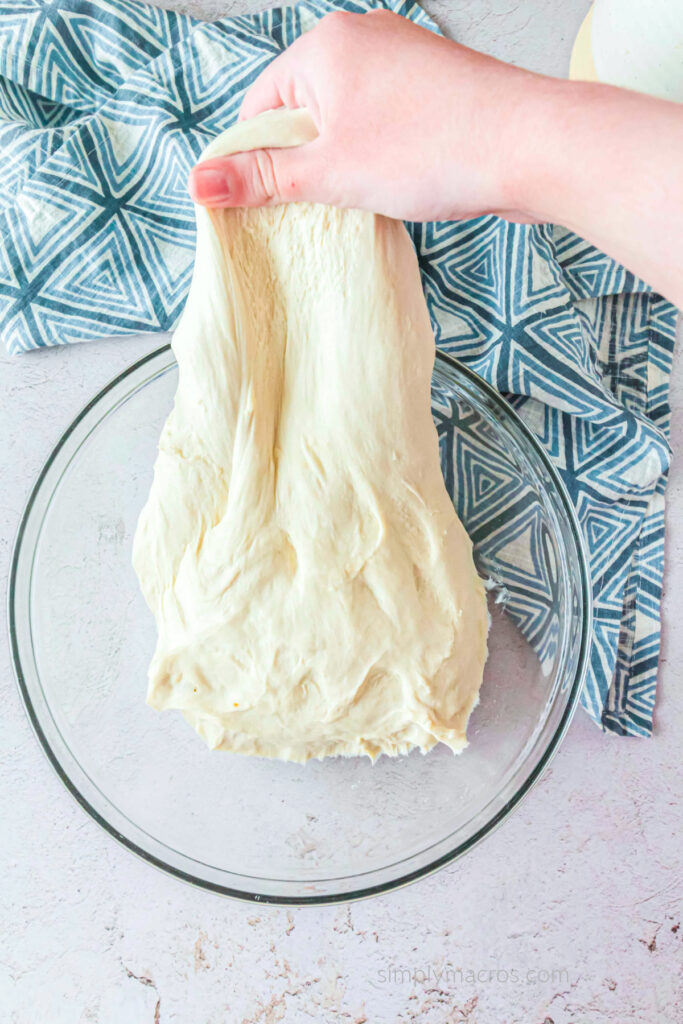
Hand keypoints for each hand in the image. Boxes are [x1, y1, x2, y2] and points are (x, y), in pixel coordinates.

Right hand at [188, 10, 543, 221]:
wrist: (530, 145)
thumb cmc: (433, 149)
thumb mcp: (330, 173)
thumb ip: (263, 177)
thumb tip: (201, 182)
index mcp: (324, 46)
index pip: (259, 106)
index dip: (255, 160)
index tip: (261, 204)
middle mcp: (361, 38)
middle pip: (301, 110)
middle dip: (303, 161)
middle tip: (319, 206)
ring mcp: (402, 58)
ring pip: (344, 118)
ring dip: (342, 162)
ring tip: (363, 196)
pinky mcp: (432, 84)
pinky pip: (382, 119)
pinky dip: (377, 152)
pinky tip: (394, 182)